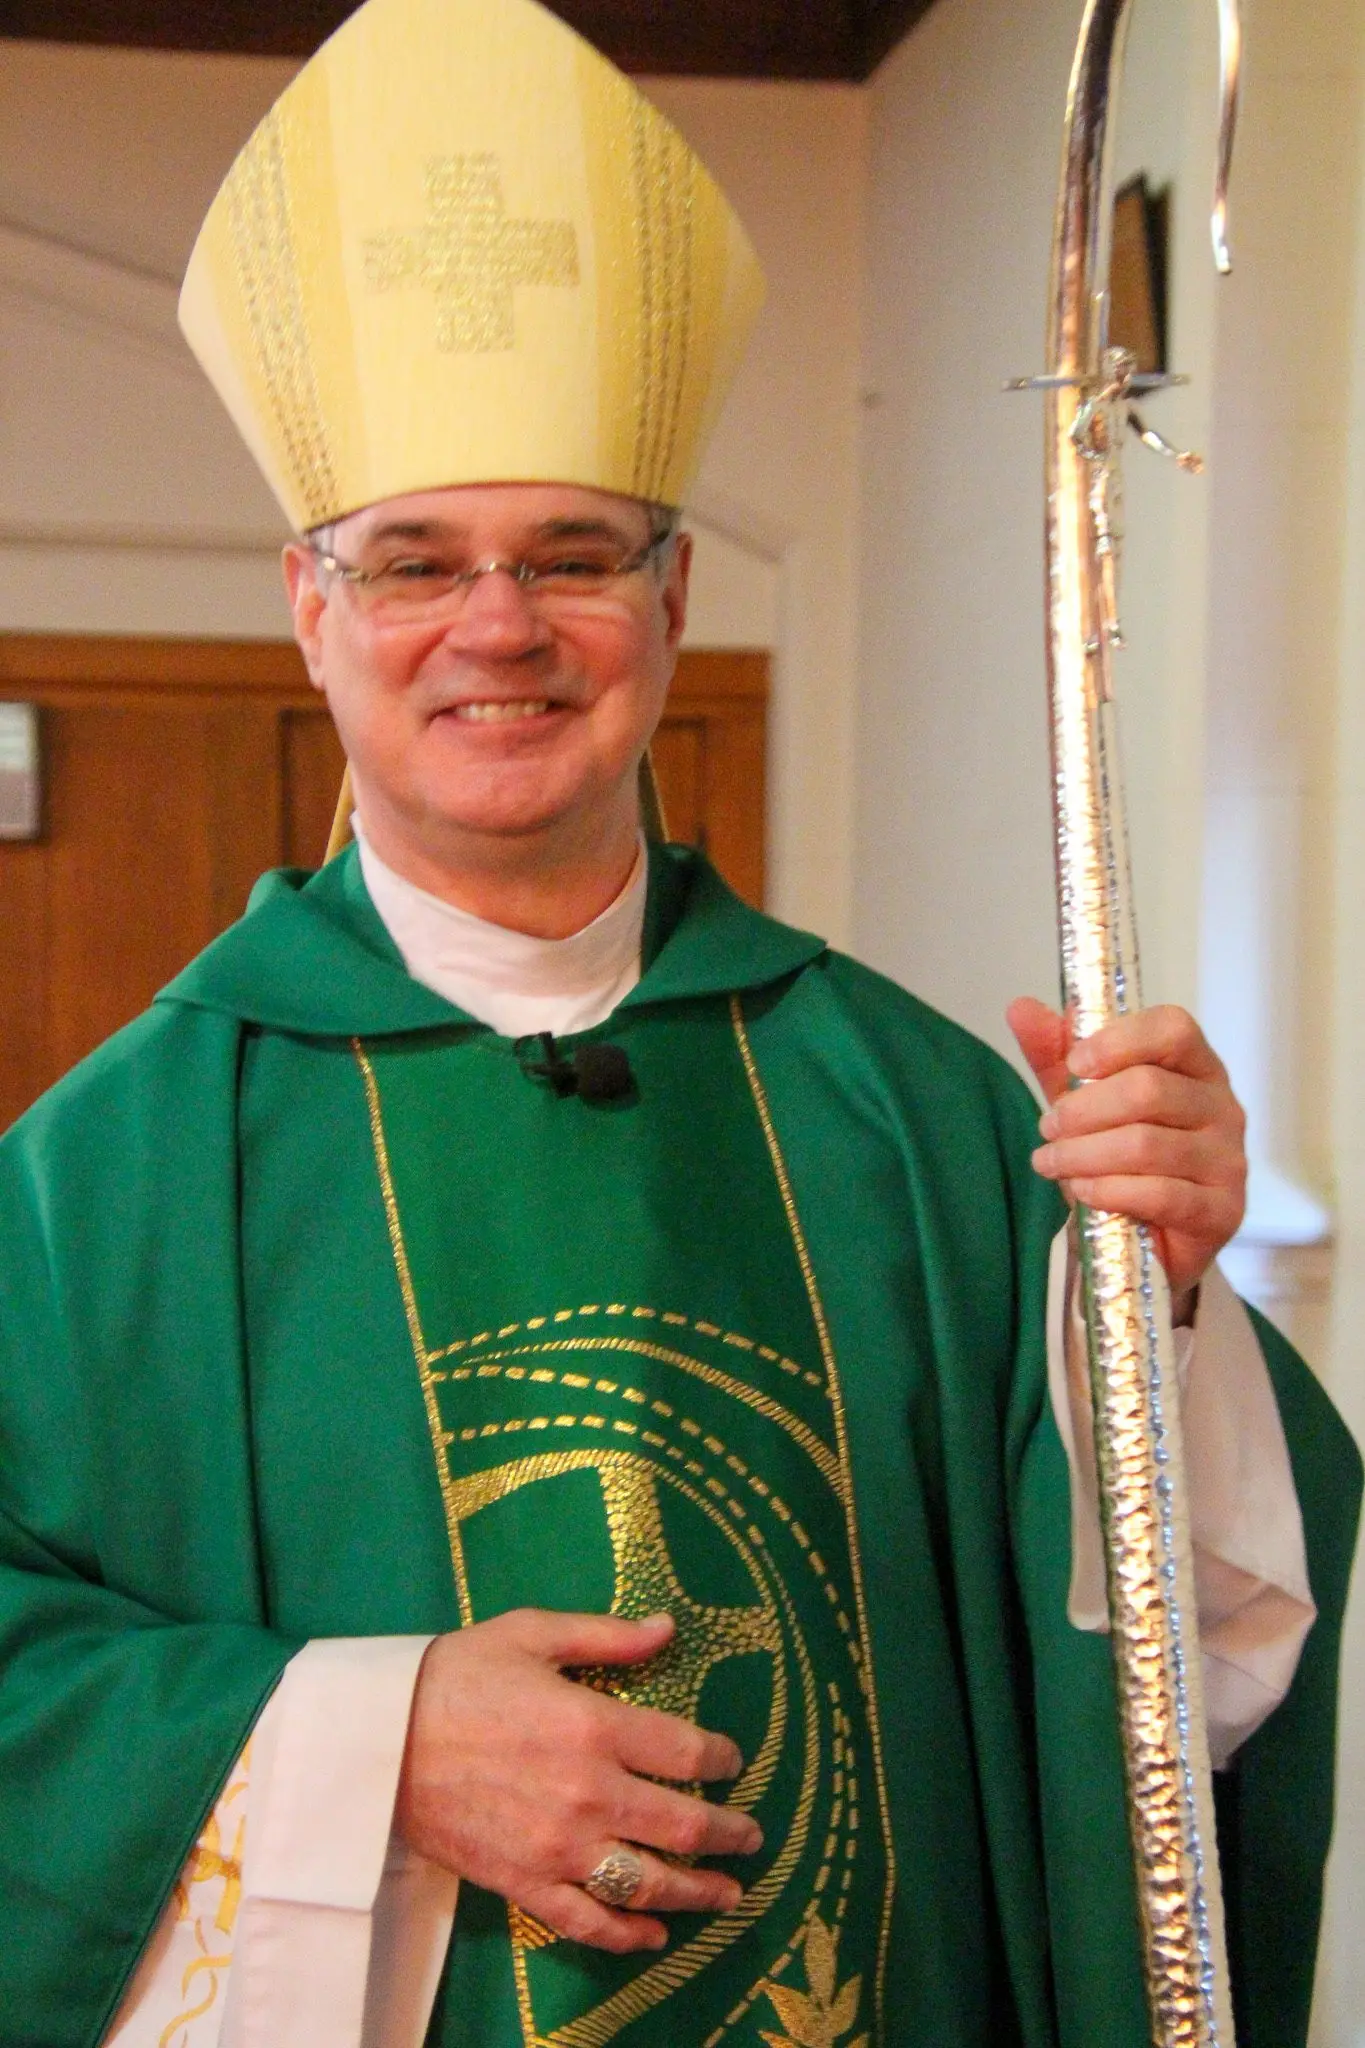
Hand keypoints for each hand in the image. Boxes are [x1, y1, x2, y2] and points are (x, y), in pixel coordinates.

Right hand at [394, 1608, 762, 1954]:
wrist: (379, 1741)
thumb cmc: (458, 1674)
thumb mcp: (532, 1633)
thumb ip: (607, 1636)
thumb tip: (668, 1628)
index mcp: (594, 1725)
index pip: (687, 1752)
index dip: (723, 1760)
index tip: (735, 1762)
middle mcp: (587, 1794)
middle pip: (682, 1825)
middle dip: (729, 1833)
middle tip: (753, 1835)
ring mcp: (557, 1847)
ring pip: (648, 1882)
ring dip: (698, 1891)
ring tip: (728, 1891)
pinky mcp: (525, 1884)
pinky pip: (589, 1921)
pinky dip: (629, 1935)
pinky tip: (655, 1934)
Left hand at [1007, 997, 1246, 1317]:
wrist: (1151, 1241)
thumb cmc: (1122, 1159)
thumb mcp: (1083, 1100)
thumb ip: (1055, 1054)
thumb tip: (1020, 1007)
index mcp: (1196, 1067)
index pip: (1174, 1029)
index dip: (1118, 1041)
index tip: (1074, 1065)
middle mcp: (1222, 1107)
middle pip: (1149, 1089)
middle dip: (1083, 1109)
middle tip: (1047, 1127)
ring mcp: (1228, 1160)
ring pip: (1145, 1144)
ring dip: (1083, 1154)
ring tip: (1051, 1162)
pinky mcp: (1221, 1210)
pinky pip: (1159, 1194)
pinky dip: (1108, 1190)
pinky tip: (1082, 1190)